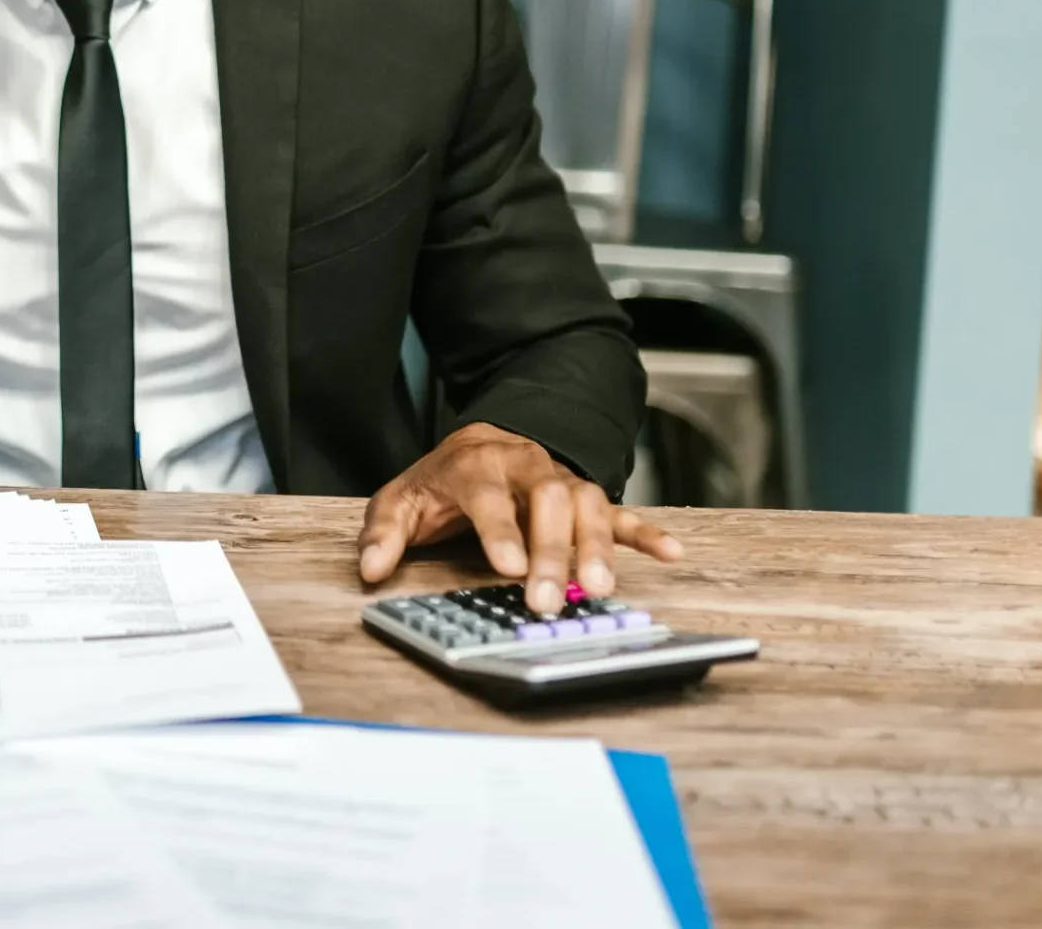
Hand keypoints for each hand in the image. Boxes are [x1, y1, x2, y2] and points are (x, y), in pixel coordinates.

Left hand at [355, 423, 681, 615]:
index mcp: (477, 465)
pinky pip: (621, 512)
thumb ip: (384, 534)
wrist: (484, 444)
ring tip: (601, 588)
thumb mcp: (401, 500)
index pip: (490, 494)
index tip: (508, 568)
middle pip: (548, 501)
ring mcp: (562, 481)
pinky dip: (646, 532)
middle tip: (549, 598)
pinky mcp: (588, 498)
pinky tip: (671, 553)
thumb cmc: (443, 482)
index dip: (500, 530)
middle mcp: (526, 467)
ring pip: (588, 504)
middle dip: (551, 550)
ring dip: (597, 546)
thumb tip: (370, 570)